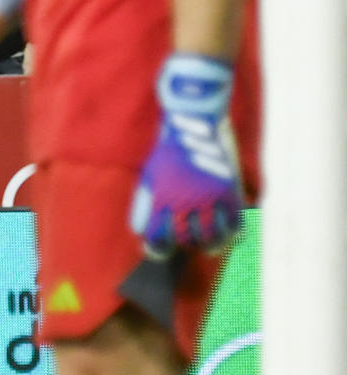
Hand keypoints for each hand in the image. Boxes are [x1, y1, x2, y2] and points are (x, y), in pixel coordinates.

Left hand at [129, 56, 243, 253]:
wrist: (193, 123)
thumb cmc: (168, 151)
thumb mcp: (149, 175)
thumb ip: (145, 204)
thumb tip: (141, 231)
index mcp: (160, 197)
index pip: (157, 236)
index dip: (157, 248)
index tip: (158, 251)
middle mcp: (184, 200)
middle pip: (185, 239)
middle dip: (183, 246)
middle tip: (183, 245)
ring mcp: (209, 197)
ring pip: (212, 236)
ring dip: (208, 245)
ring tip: (205, 244)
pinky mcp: (229, 190)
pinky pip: (235, 223)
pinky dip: (232, 234)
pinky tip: (227, 236)